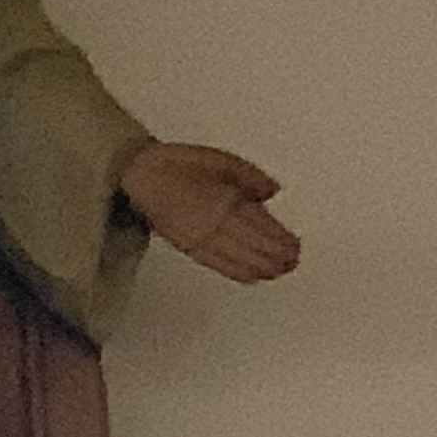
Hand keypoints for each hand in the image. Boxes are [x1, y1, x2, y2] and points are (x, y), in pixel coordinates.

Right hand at [120, 142, 301, 282]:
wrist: (141, 178)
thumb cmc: (176, 165)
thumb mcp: (220, 159)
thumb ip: (250, 176)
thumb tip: (272, 190)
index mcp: (225, 200)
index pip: (262, 226)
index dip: (281, 239)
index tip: (295, 244)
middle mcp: (215, 224)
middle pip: (255, 247)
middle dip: (277, 256)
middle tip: (293, 260)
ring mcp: (202, 240)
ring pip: (241, 261)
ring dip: (263, 268)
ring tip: (279, 270)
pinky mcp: (190, 249)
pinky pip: (220, 266)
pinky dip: (240, 273)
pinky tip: (252, 276)